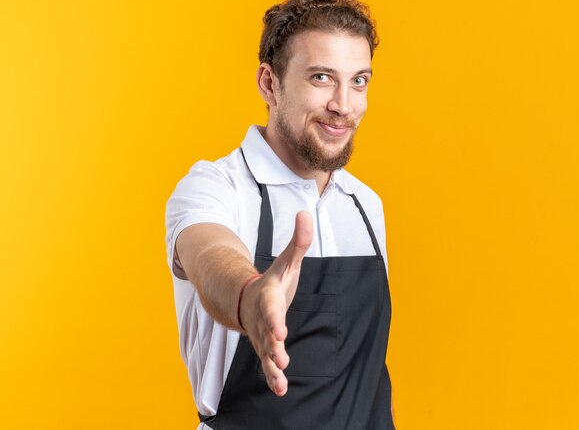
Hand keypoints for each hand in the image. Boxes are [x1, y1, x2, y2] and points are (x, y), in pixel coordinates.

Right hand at [239, 211, 312, 395]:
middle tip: (280, 357)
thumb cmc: (273, 281)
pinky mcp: (266, 348)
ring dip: (272, 366)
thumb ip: (298, 241)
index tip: (280, 330)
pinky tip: (281, 390)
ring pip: (265, 352)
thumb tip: (306, 212)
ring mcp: (262, 335)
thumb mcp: (288, 260)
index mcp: (268, 297)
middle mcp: (262, 319)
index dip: (274, 318)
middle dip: (272, 345)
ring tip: (280, 379)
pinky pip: (268, 364)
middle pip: (266, 333)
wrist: (247, 299)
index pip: (270, 308)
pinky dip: (273, 377)